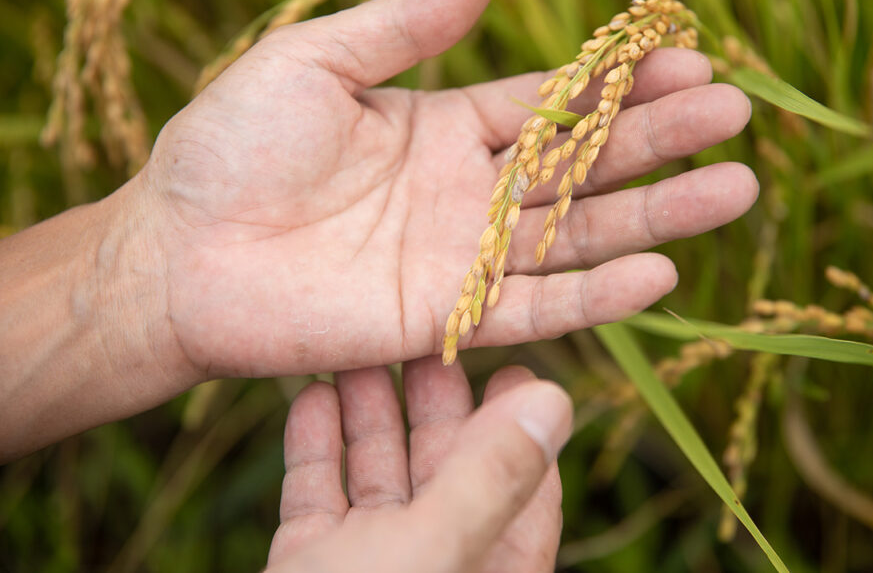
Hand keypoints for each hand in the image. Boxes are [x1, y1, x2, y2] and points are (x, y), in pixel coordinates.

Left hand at [136, 0, 756, 380]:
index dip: (616, 82)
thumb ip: (403, 25)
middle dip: (661, 140)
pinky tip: (663, 272)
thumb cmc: (229, 149)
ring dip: (657, 215)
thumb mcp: (314, 62)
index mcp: (444, 126)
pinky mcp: (444, 317)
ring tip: (736, 190)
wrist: (176, 252)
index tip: (685, 56)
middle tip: (737, 115)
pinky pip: (535, 308)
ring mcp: (463, 259)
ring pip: (579, 236)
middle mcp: (468, 193)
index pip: (552, 103)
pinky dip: (599, 295)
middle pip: (585, 166)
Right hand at [266, 358, 569, 572]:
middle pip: (447, 465)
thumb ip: (490, 478)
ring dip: (369, 410)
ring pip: (377, 473)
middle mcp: (434, 562)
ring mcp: (367, 565)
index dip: (517, 420)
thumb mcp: (430, 554)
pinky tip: (311, 392)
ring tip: (358, 347)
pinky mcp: (307, 567)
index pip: (522, 482)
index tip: (505, 358)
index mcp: (487, 566)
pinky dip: (315, 445)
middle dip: (433, 398)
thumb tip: (555, 399)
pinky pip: (317, 495)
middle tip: (421, 332)